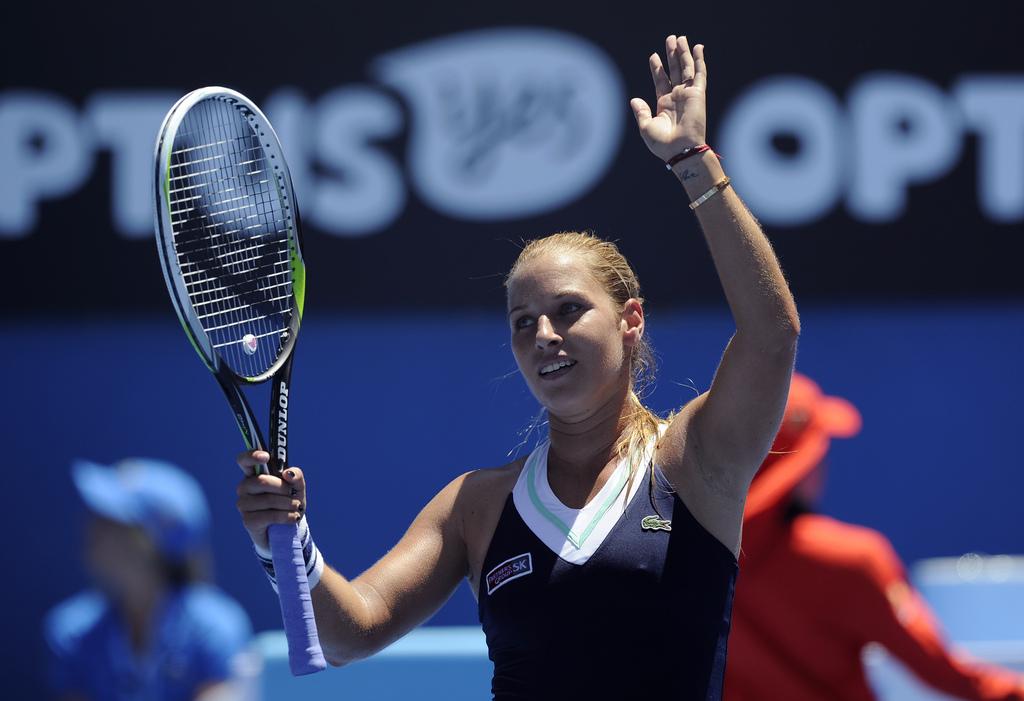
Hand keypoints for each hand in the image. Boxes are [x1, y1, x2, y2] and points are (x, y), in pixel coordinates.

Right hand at [235, 449, 305, 550]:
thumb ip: (296, 476)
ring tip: (296, 507)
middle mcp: (244, 487)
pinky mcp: (248, 521)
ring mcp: (243, 504)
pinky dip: (286, 516)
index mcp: (254, 474)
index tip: (266, 457)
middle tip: (293, 494)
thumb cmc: (289, 503)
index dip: (252, 456)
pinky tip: (293, 517)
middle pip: (261, 481)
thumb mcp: (297, 488)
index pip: (244, 460)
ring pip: (267, 499)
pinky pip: (269, 516)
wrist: (286, 530)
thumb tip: (287, 473)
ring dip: (288, 503)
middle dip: (283, 488)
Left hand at [630, 35, 707, 160]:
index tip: (654, 56)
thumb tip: (634, 99)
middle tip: (670, 39)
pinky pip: (700, 74)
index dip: (657, 68)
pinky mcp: (698, 94)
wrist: (680, 150)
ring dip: (683, 53)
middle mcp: (677, 98)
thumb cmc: (663, 144)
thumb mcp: (646, 127)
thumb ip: (641, 112)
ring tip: (679, 38)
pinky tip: (697, 48)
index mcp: (664, 105)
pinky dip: (699, 60)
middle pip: (674, 71)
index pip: (661, 81)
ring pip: (686, 68)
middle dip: (671, 55)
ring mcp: (688, 95)